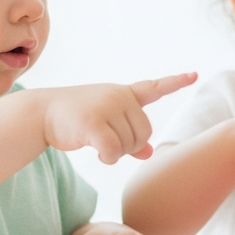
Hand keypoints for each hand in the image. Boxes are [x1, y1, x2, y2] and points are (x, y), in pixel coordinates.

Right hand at [39, 73, 196, 163]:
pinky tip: (98, 154)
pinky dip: (108, 158)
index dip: (175, 82)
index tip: (194, 75)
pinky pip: (114, 152)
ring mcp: (107, 107)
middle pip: (144, 133)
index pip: (154, 88)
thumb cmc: (75, 118)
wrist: (40, 112)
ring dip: (115, 153)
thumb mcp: (105, 123)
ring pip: (130, 145)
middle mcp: (119, 97)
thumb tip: (149, 153)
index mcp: (124, 94)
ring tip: (96, 141)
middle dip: (130, 144)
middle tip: (108, 140)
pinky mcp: (93, 123)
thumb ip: (128, 134)